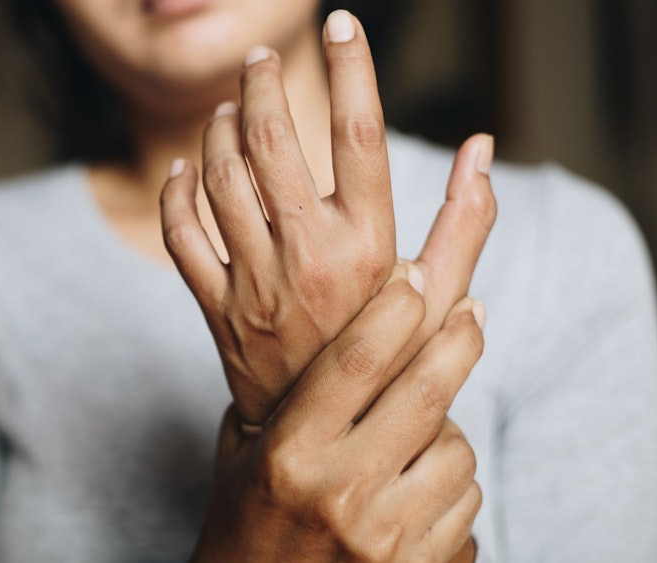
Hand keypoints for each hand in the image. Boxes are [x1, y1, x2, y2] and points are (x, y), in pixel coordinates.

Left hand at [160, 10, 495, 426]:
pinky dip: (175, 193)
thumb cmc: (391, 360)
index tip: (341, 25)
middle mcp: (307, 258)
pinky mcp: (215, 307)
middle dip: (260, 84)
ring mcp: (254, 283)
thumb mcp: (440, 298)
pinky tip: (185, 168)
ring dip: (218, 130)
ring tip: (230, 108)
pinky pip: (179, 234)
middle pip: (271, 142)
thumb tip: (481, 145)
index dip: (350, 68)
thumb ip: (465, 221)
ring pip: (219, 179)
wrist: (330, 439)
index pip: (358, 133)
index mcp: (369, 246)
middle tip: (259, 59)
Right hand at [191, 266, 485, 561]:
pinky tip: (421, 488)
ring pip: (456, 450)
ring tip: (419, 436)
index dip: (394, 309)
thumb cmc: (248, 517)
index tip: (415, 278)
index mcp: (289, 453)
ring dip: (448, 431)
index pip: (355, 361)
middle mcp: (338, 491)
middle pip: (425, 393)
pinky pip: (467, 505)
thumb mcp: (244, 450)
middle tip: (470, 313)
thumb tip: (349, 324)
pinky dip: (452, 487)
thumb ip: (286, 396)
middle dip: (459, 341)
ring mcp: (383, 536)